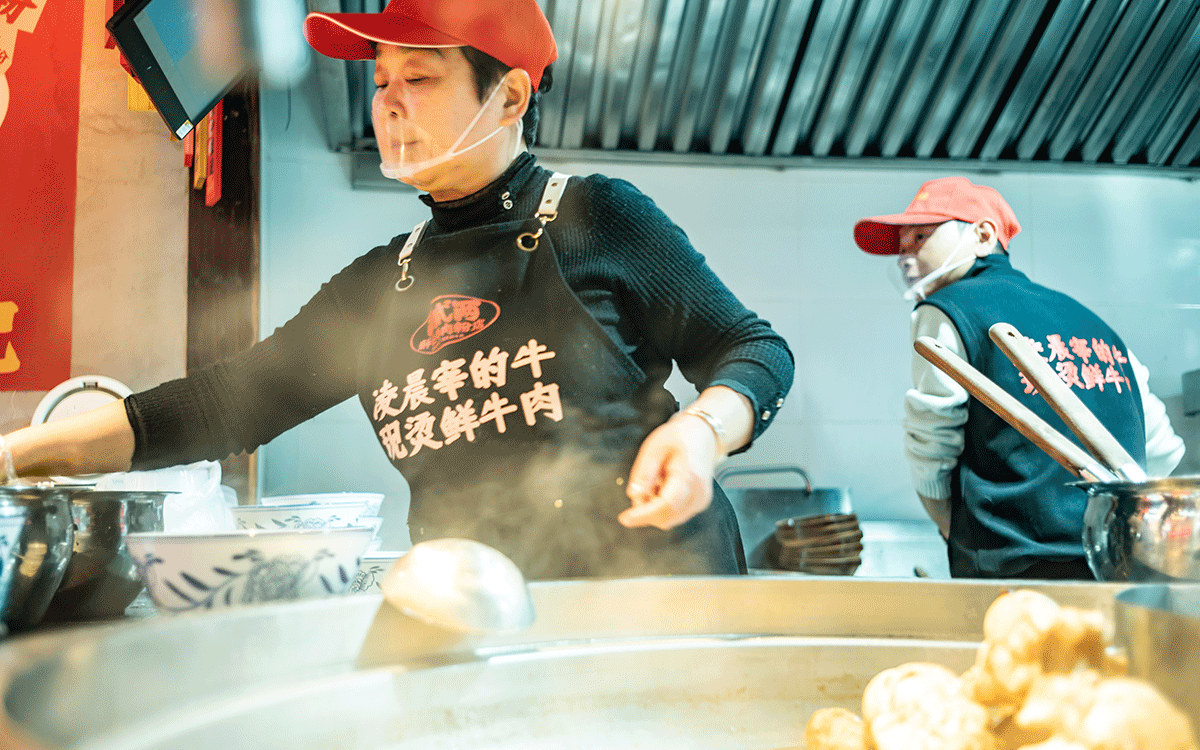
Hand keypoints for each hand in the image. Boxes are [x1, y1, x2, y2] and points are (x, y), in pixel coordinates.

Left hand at [617, 412, 719, 529]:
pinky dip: (662, 507)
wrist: (703, 435)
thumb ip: (644, 473)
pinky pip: (675, 515)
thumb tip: (634, 496)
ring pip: (669, 520)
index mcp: (689, 476)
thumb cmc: (679, 437)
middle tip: (640, 487)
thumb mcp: (654, 448)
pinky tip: (662, 487)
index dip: (644, 515)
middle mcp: (699, 494)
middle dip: (646, 511)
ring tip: (655, 482)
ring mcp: (701, 501)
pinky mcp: (699, 504)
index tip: (625, 518)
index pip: (666, 506)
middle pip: (667, 518)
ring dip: (654, 508)